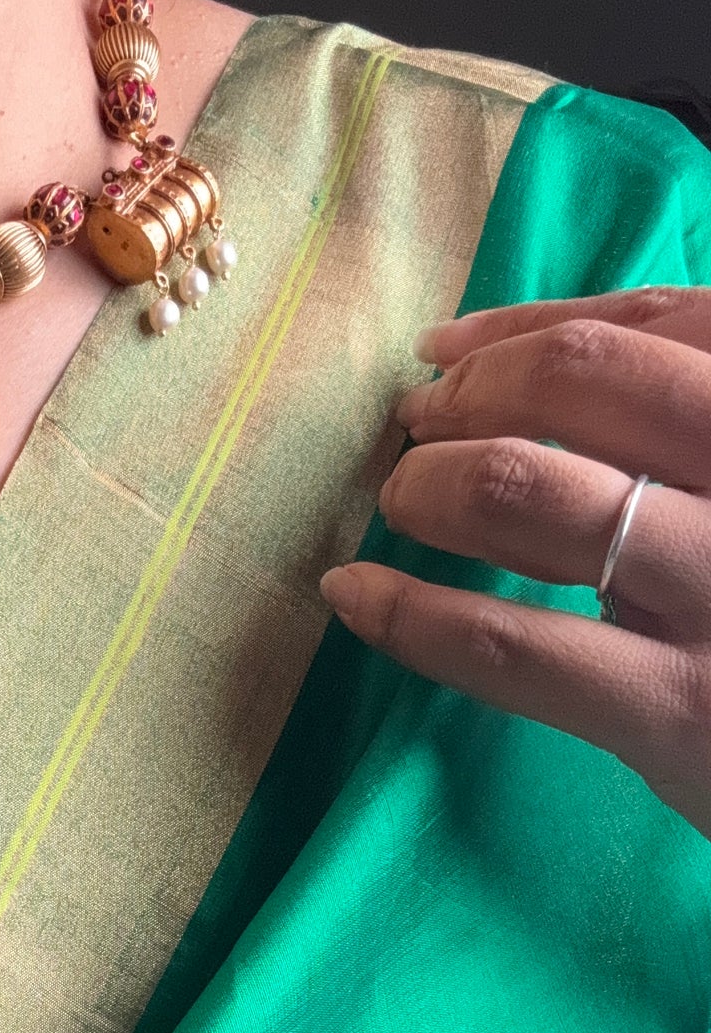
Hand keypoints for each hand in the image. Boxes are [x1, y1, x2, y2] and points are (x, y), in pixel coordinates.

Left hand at [319, 289, 710, 839]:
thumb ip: (696, 432)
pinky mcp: (681, 711)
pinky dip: (411, 612)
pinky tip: (355, 595)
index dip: (529, 329)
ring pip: (532, 489)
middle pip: (588, 381)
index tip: (448, 353)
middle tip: (417, 425)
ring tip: (398, 498)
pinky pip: (510, 643)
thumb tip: (536, 365)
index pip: (660, 321)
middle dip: (476, 391)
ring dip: (433, 482)